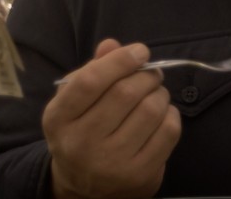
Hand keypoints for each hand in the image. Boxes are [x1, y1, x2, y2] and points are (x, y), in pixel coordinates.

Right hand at [43, 39, 181, 198]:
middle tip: (151, 74)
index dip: (120, 60)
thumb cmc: (82, 131)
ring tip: (155, 94)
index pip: (90, 81)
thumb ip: (93, 70)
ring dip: (160, 94)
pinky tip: (162, 115)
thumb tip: (112, 45)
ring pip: (151, 110)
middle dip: (146, 75)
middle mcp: (80, 143)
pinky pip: (168, 131)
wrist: (85, 186)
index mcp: (59, 118)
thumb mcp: (75, 101)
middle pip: (125, 93)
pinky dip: (171, 115)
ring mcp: (111, 163)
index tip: (140, 51)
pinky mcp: (139, 175)